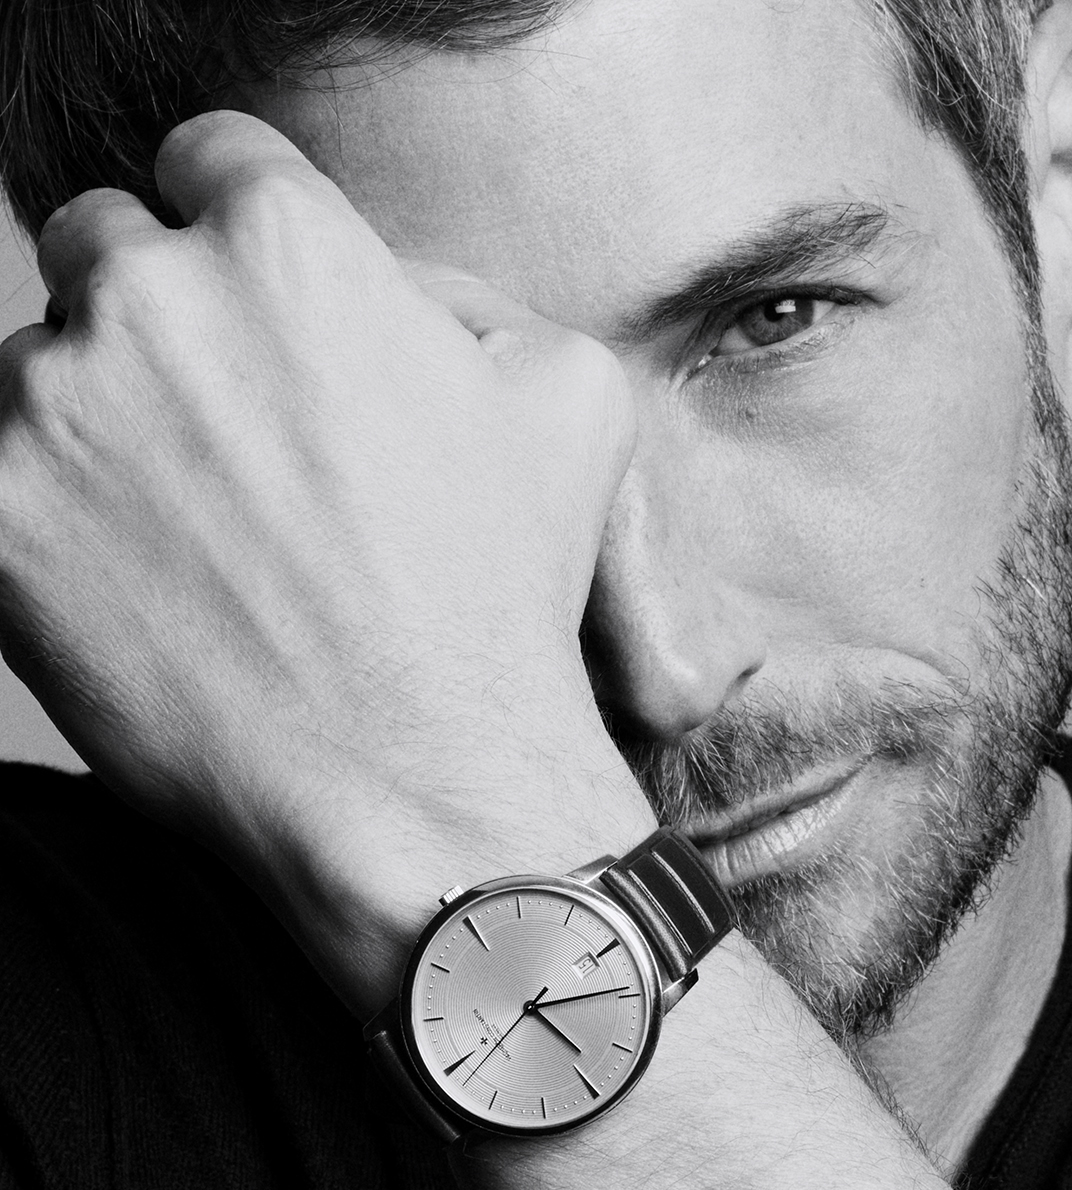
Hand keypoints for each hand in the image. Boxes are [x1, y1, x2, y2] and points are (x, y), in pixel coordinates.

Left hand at [0, 111, 650, 1009]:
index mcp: (289, 240)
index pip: (214, 158)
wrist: (417, 779)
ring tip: (200, 524)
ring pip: (38, 363)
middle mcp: (149, 295)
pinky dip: (53, 518)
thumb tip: (399, 297)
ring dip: (98, 415)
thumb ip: (471, 305)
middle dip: (158, 309)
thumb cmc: (502, 588)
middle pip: (100, 240)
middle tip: (229, 416)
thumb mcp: (574, 399)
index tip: (265, 305)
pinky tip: (146, 583)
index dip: (247, 228)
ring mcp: (52, 409)